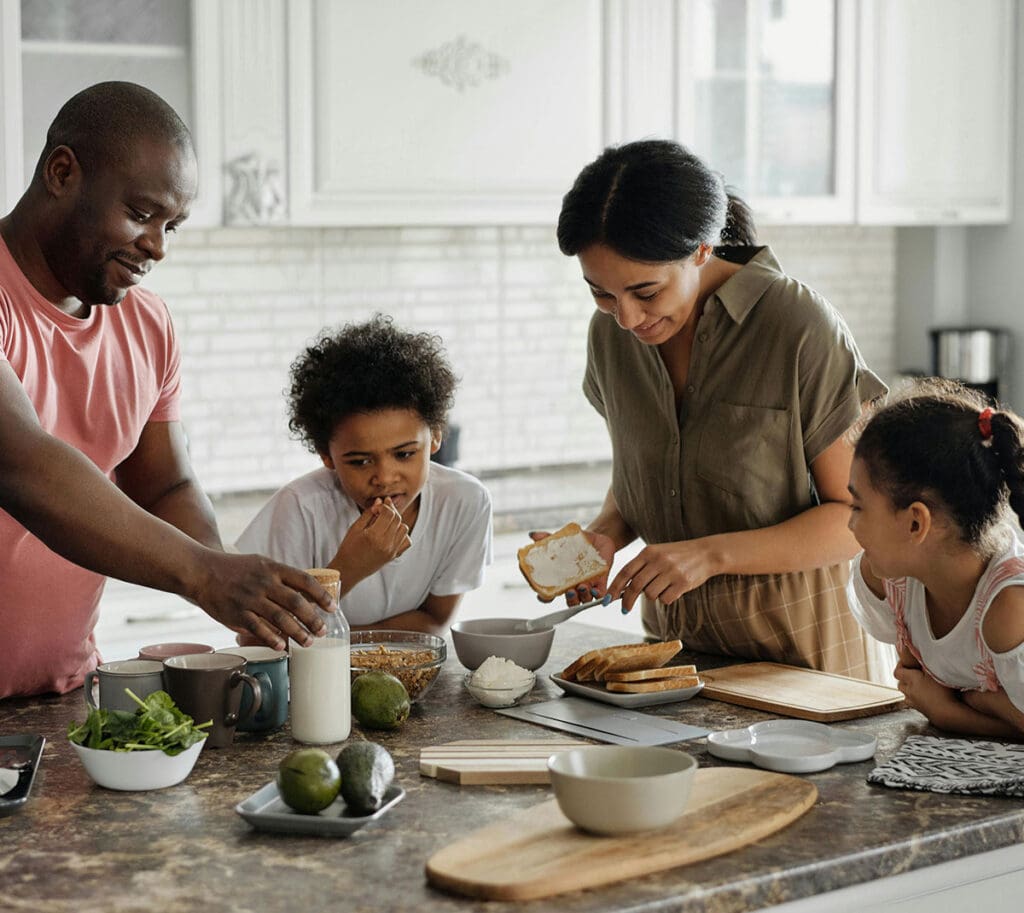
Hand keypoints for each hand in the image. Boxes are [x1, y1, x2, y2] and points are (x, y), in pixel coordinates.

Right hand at [191, 551, 332, 650]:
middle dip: (313, 619)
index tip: (332, 607)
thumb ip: (282, 577)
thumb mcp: (262, 564)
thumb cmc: (235, 569)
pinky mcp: (236, 613)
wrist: (202, 571)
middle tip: (323, 631)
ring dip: (297, 632)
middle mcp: (264, 583)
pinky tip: (282, 646)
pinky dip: (272, 639)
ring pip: (280, 618)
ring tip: (308, 642)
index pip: (304, 580)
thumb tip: (307, 593)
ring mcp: (250, 599)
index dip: (321, 595)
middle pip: (296, 602)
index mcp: (273, 568)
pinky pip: (258, 628)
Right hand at [334, 497, 410, 589]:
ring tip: (385, 522)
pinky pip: (407, 541)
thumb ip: (369, 513)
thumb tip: (380, 500)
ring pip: (404, 528)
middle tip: (382, 509)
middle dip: (391, 510)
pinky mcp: (394, 556)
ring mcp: (392, 551)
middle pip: (398, 519)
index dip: (384, 506)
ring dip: (397, 522)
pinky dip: (402, 534)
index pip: (389, 513)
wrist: (348, 570)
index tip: (376, 507)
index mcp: (374, 535)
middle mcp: (386, 544)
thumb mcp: (355, 528)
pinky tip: (392, 533)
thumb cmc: (348, 548)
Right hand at [526, 529, 616, 605]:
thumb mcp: (561, 540)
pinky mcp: (601, 582)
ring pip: (584, 599)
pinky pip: (600, 594)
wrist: (596, 539)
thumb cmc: (576, 543)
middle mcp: (573, 585)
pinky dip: (598, 594)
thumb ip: (547, 538)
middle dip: (569, 600)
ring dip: (583, 596)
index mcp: (561, 579)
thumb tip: (533, 535)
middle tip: (569, 591)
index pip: (550, 594)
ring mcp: (587, 585)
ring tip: (582, 586)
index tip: (542, 594)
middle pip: (570, 601)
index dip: (544, 597)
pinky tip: (595, 589)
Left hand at [608, 539, 716, 613]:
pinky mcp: (682, 583)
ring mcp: (671, 572)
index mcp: (648, 552)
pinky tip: (673, 590)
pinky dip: (666, 599)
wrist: (706, 553)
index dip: (614, 587)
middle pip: (635, 586)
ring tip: (662, 588)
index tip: (607, 600)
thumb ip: (641, 567)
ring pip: (650, 594)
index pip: (625, 572)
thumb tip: (622, 589)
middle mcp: (658, 560)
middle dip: (627, 601)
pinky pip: (665, 599)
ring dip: (653, 596)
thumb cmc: (677, 555)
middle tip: (625, 609)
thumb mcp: (657, 554)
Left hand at [892, 659, 957, 720]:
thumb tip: (916, 651)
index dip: (900, 665)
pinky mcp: (920, 710)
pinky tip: (925, 696)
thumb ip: (925, 661)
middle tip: (914, 672)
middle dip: (905, 676)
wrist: (948, 714)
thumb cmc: (942, 691)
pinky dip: (915, 697)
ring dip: (909, 688)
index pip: (898, 671)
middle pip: (900, 682)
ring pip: (905, 693)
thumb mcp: (935, 671)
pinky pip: (912, 701)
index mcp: (910, 680)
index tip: (907, 661)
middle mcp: (909, 691)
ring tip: (920, 684)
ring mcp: (914, 702)